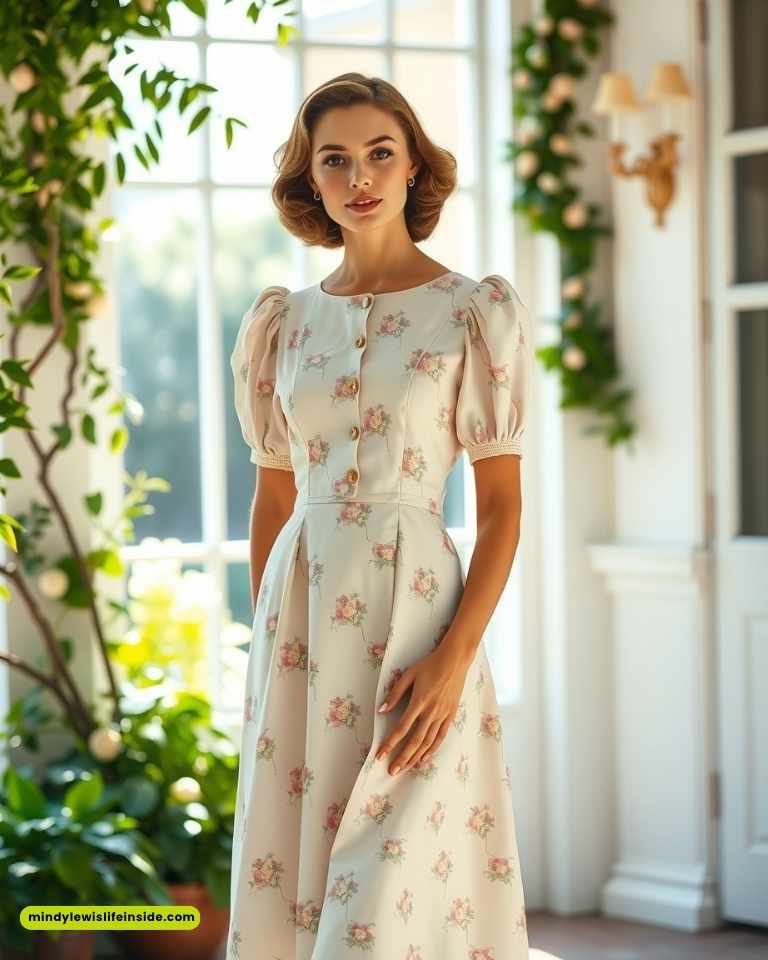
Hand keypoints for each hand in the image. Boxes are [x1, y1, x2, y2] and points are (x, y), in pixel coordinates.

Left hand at [374, 641, 471, 775]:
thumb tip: (381, 710)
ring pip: (428, 742)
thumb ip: (395, 693)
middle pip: (415, 740)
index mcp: (419, 702)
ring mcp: (442, 715)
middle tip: (392, 771)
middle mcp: (431, 712)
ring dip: (416, 757)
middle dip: (402, 757)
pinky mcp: (451, 715)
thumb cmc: (429, 665)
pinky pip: (441, 736)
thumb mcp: (409, 674)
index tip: (380, 755)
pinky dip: (432, 749)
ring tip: (406, 769)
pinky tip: (425, 758)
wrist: (455, 660)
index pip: (401, 728)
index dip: (390, 743)